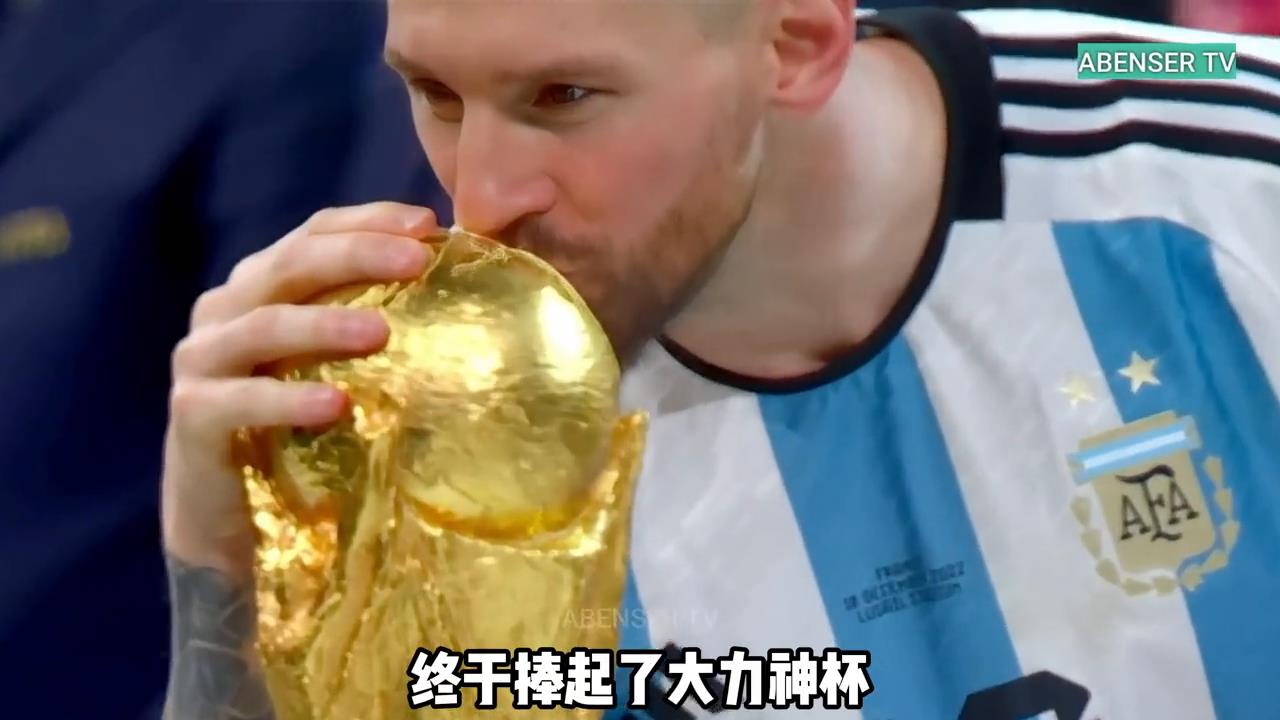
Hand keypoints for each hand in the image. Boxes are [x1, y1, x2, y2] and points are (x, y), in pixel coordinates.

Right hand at [161, 202, 437, 577]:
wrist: (225, 516)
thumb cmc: (295, 431)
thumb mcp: (336, 368)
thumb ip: (371, 325)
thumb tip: (456, 291)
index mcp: (262, 286)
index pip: (314, 233)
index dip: (368, 221)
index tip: (428, 223)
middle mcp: (226, 310)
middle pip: (292, 264)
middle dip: (357, 254)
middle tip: (416, 260)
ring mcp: (203, 360)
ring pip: (264, 325)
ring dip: (324, 323)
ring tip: (381, 331)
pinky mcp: (192, 414)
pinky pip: (241, 400)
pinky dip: (289, 399)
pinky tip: (337, 405)